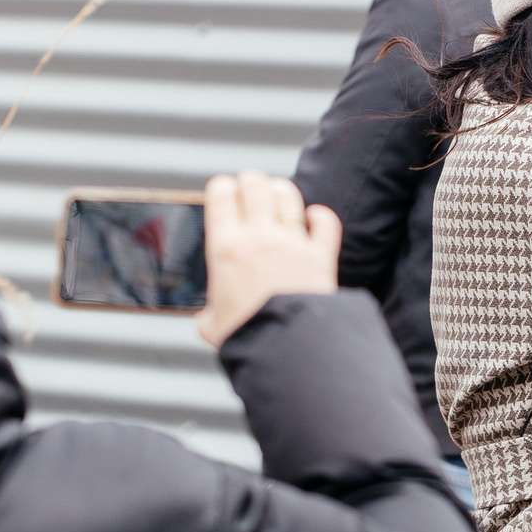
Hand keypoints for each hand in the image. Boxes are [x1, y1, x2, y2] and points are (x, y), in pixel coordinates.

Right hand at [194, 173, 340, 347]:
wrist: (287, 348)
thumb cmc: (246, 337)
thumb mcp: (211, 325)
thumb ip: (208, 311)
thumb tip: (207, 315)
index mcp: (225, 248)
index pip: (221, 192)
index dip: (222, 188)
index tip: (224, 195)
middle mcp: (259, 237)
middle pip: (254, 184)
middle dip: (251, 183)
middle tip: (251, 193)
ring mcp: (292, 243)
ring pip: (287, 194)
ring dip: (281, 193)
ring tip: (279, 201)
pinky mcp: (321, 255)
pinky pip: (325, 221)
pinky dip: (320, 216)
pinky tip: (314, 220)